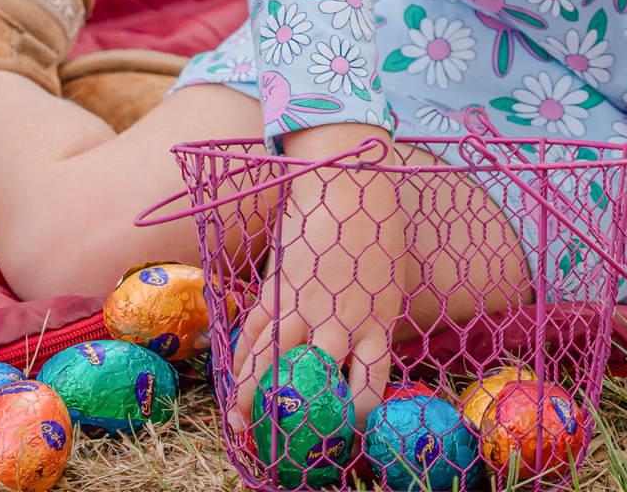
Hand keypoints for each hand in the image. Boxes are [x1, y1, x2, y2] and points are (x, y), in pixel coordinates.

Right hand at [228, 123, 405, 431]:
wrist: (346, 183)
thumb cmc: (376, 230)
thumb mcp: (389, 282)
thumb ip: (373, 322)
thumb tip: (359, 361)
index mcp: (378, 321)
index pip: (370, 387)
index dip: (359, 417)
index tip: (351, 431)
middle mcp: (341, 322)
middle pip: (316, 386)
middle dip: (302, 421)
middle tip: (291, 443)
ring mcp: (305, 305)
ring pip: (272, 365)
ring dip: (254, 398)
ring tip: (245, 424)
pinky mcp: (278, 288)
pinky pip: (254, 332)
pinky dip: (244, 359)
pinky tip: (237, 380)